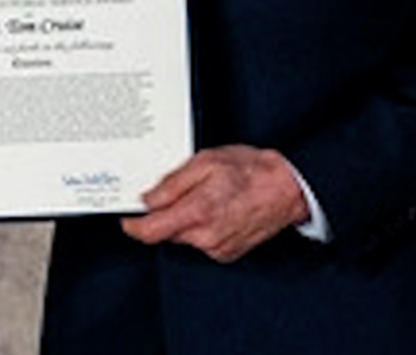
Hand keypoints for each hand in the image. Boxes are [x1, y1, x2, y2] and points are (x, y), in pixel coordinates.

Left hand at [120, 146, 308, 262]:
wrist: (288, 189)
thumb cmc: (253, 171)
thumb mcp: (206, 162)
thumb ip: (172, 183)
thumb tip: (148, 200)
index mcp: (198, 212)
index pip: (150, 232)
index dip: (133, 226)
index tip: (127, 218)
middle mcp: (206, 236)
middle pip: (166, 232)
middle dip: (166, 214)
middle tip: (181, 190)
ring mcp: (218, 248)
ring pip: (184, 236)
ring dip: (186, 219)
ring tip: (207, 195)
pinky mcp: (227, 253)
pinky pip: (202, 241)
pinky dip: (202, 227)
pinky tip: (218, 208)